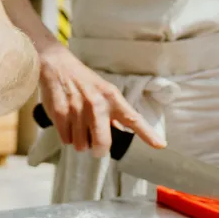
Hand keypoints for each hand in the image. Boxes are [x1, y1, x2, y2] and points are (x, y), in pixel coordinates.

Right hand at [37, 45, 164, 156]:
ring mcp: (77, 110)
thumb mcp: (104, 91)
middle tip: (96, 149)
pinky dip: (67, 137)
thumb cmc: (83, 81)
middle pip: (103, 143)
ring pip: (81, 145)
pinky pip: (66, 139)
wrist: (57, 66)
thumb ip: (114, 111)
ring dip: (80, 142)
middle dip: (99, 151)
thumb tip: (123, 129)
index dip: (147, 134)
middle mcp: (97, 105)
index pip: (133, 118)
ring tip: (77, 127)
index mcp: (112, 98)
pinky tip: (67, 124)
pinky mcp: (60, 113)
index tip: (160, 145)